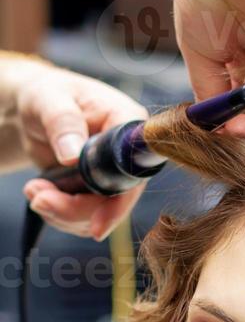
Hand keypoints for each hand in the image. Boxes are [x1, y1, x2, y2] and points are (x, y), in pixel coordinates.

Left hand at [11, 59, 147, 239]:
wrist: (34, 109)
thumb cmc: (45, 95)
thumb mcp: (49, 100)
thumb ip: (63, 122)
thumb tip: (73, 155)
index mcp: (127, 122)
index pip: (134, 170)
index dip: (120, 201)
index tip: (97, 225)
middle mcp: (127, 153)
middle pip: (117, 201)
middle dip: (75, 210)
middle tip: (37, 198)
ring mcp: (114, 174)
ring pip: (99, 215)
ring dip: (61, 213)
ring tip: (33, 189)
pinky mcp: (99, 190)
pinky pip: (85, 217)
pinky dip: (58, 214)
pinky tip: (40, 192)